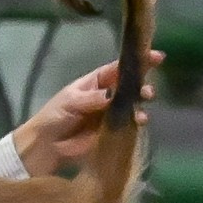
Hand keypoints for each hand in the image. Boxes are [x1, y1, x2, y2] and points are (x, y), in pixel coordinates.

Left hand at [10, 50, 162, 176]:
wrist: (46, 145)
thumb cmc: (54, 116)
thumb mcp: (71, 101)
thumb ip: (93, 98)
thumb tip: (114, 94)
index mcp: (96, 82)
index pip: (119, 68)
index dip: (136, 62)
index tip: (156, 56)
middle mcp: (107, 95)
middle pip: (130, 86)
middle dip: (142, 86)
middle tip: (148, 92)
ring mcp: (111, 114)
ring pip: (133, 105)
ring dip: (141, 105)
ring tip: (142, 110)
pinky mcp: (113, 132)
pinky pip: (129, 124)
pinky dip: (137, 122)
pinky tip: (139, 122)